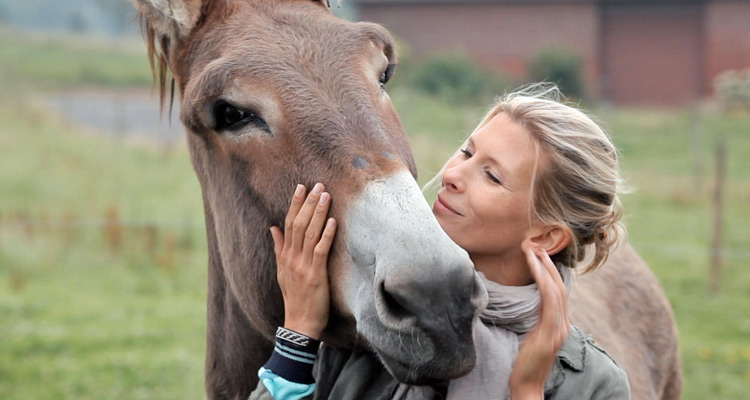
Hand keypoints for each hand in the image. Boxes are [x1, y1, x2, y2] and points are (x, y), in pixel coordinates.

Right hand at [270, 183, 336, 339]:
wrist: (300, 323)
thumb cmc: (294, 297)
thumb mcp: (282, 271)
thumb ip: (279, 247)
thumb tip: (272, 227)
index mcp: (285, 256)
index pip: (288, 224)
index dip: (295, 204)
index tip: (301, 187)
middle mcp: (292, 258)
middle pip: (298, 224)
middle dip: (308, 203)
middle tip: (318, 185)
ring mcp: (303, 266)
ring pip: (309, 234)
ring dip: (318, 213)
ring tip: (326, 196)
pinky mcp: (316, 275)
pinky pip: (321, 251)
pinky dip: (326, 235)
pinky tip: (333, 222)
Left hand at [509, 241, 570, 399]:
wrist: (528, 386)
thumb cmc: (526, 364)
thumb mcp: (533, 337)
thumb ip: (537, 321)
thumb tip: (531, 305)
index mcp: (560, 325)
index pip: (559, 292)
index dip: (550, 272)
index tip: (539, 255)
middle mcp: (563, 325)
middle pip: (560, 287)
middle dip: (548, 264)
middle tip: (536, 245)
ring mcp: (558, 329)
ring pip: (556, 290)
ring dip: (544, 267)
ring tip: (534, 251)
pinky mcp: (550, 333)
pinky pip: (549, 301)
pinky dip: (543, 281)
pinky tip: (534, 268)